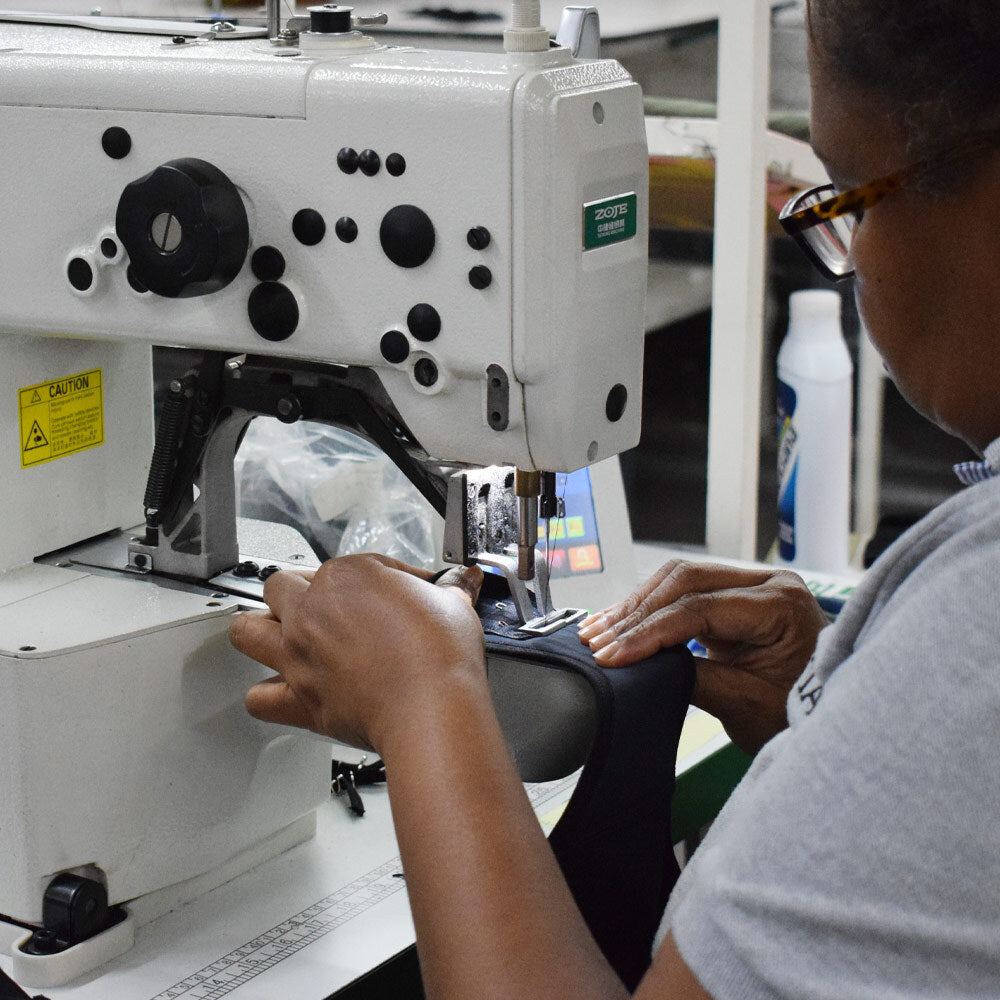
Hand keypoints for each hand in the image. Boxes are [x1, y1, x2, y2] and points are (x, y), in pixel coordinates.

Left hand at [229, 555, 485, 753]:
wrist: (431, 707)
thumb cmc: (440, 655)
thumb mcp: (455, 605)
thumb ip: (452, 588)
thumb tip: (461, 580)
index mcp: (349, 576)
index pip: (355, 566)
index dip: (381, 580)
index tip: (400, 596)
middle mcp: (313, 610)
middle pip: (282, 586)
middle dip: (300, 593)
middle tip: (327, 609)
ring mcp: (298, 653)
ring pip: (247, 630)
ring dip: (261, 631)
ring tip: (282, 638)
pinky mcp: (297, 698)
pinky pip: (258, 698)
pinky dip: (267, 696)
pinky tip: (285, 692)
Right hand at [577, 560, 826, 752]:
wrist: (830, 722)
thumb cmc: (801, 715)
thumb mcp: (748, 705)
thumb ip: (696, 678)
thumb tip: (643, 665)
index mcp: (782, 604)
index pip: (701, 607)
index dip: (650, 632)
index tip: (614, 656)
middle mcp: (769, 584)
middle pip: (686, 580)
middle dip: (636, 613)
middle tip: (598, 642)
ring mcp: (752, 588)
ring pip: (679, 581)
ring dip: (636, 607)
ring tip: (598, 632)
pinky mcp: (735, 600)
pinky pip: (685, 595)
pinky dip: (650, 610)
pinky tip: (620, 625)